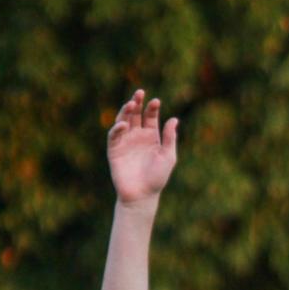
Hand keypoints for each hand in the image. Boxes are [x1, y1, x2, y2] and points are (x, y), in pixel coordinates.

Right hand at [107, 90, 178, 205]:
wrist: (142, 196)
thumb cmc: (157, 178)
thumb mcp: (168, 156)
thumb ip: (170, 138)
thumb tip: (174, 119)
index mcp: (151, 137)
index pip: (150, 117)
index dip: (152, 108)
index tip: (156, 102)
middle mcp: (137, 137)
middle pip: (136, 115)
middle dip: (137, 103)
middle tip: (139, 93)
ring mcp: (125, 142)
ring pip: (123, 121)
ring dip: (126, 111)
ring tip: (131, 104)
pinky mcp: (114, 150)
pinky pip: (114, 135)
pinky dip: (117, 128)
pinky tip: (123, 124)